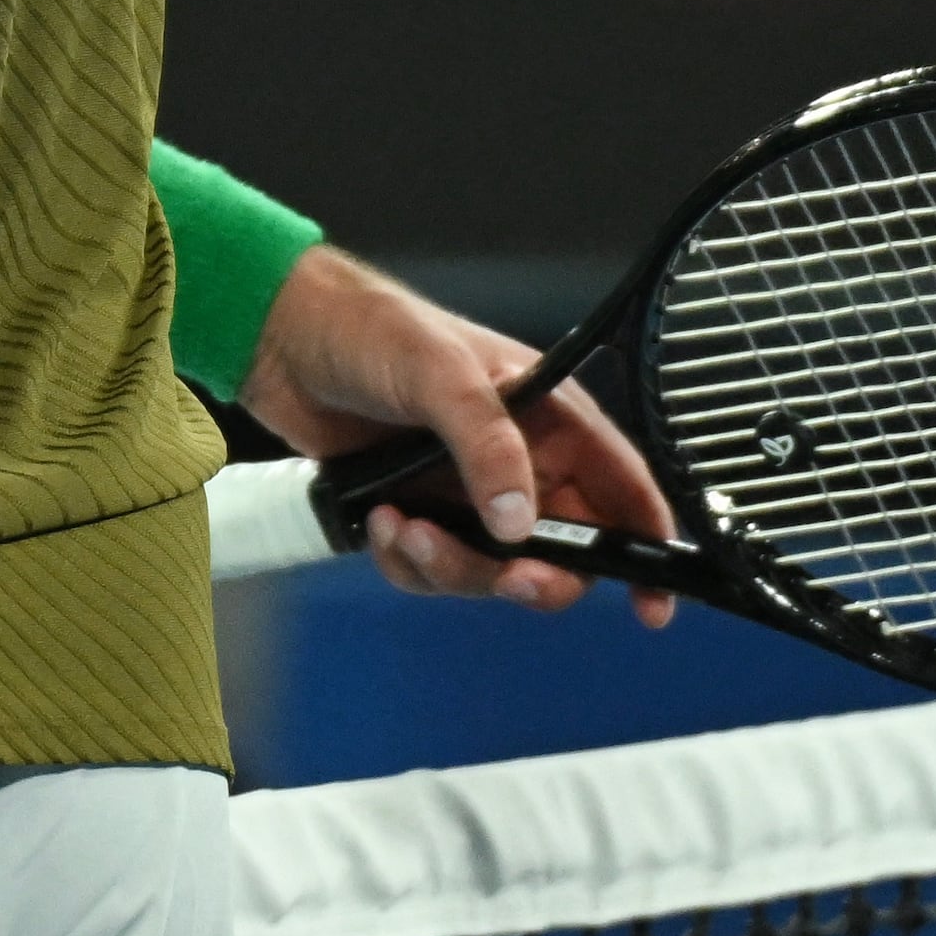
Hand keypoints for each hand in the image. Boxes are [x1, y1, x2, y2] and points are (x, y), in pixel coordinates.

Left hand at [237, 248, 678, 628]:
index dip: (647, 547)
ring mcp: (467, 491)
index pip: (622, 487)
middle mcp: (518, 460)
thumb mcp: (439, 374)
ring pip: (492, 571)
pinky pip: (434, 568)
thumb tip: (520, 525)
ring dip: (452, 566)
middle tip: (506, 575)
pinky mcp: (419, 512)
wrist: (282, 340)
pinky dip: (408, 560)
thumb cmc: (370, 329)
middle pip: (562, 550)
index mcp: (548, 416)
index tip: (653, 606)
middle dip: (532, 575)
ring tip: (405, 526)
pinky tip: (380, 521)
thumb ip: (488, 446)